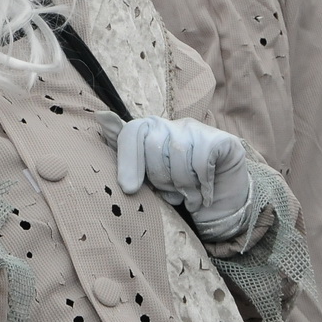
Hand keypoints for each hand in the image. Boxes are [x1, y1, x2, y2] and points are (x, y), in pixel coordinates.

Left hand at [97, 113, 251, 241]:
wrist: (221, 206)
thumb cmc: (180, 191)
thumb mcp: (148, 179)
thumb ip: (127, 153)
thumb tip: (100, 115)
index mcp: (152, 133)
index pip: (132, 131)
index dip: (128, 158)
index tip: (128, 187)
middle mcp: (173, 125)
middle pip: (153, 146)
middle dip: (161, 179)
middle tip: (172, 192)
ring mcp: (197, 130)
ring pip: (178, 154)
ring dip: (183, 186)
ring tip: (189, 195)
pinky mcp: (221, 140)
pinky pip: (202, 160)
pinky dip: (202, 185)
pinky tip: (205, 193)